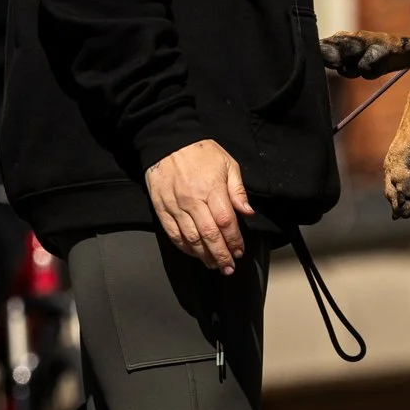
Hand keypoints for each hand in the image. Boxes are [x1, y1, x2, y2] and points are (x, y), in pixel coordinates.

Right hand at [145, 140, 253, 273]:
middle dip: (221, 255)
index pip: (226, 222)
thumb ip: (237, 190)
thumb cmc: (200, 152)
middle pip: (209, 235)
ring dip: (204, 256)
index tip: (239, 251)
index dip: (234, 240)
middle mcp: (194, 201)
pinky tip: (194, 254)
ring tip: (214, 265)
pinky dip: (184, 248)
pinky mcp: (162, 209)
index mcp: (212, 189)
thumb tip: (248, 212)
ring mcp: (176, 206)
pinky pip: (173, 234)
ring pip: (191, 239)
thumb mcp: (227, 163)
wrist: (167, 142)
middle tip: (228, 268)